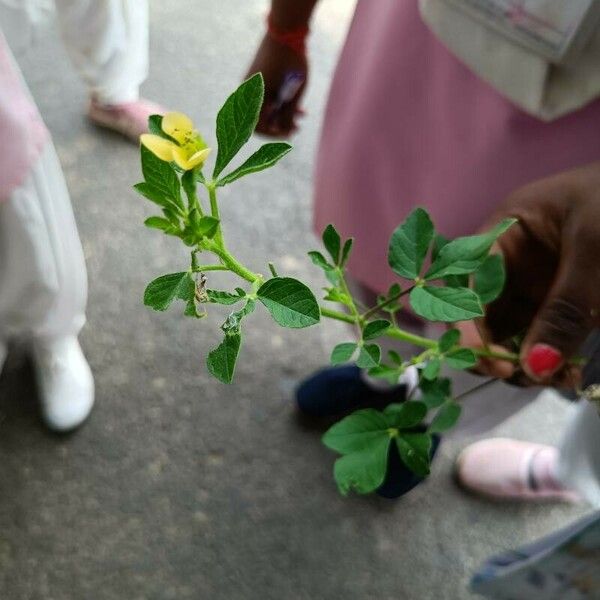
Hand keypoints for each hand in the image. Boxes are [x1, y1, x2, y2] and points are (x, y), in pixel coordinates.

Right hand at [245, 34, 307, 136]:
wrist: (285, 31)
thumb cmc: (291, 62)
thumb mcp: (294, 93)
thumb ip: (289, 115)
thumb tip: (285, 132)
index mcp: (253, 97)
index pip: (257, 127)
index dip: (274, 134)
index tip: (289, 134)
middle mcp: (248, 92)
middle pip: (261, 119)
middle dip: (280, 125)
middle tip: (297, 128)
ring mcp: (251, 84)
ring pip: (265, 108)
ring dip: (282, 114)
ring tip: (301, 116)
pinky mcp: (258, 78)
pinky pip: (265, 96)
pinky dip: (279, 102)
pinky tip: (298, 105)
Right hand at [461, 162, 599, 387]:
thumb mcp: (594, 248)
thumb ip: (565, 308)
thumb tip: (535, 368)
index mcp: (505, 234)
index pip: (467, 280)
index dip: (463, 319)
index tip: (483, 358)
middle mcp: (511, 265)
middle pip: (480, 314)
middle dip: (490, 349)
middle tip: (514, 375)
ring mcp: (537, 288)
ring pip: (509, 335)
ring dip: (521, 363)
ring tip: (554, 379)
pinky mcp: (564, 308)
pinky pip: (544, 342)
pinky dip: (551, 363)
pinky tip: (568, 375)